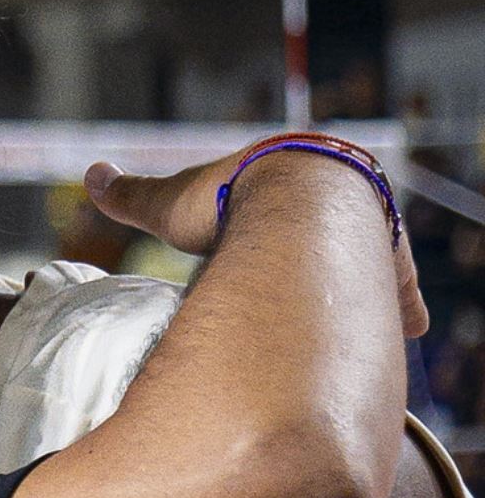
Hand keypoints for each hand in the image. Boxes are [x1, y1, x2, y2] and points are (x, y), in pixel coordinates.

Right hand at [85, 146, 426, 337]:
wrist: (294, 201)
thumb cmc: (226, 200)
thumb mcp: (169, 203)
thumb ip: (130, 196)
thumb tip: (91, 172)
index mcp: (286, 177)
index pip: (288, 191)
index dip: (281, 209)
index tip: (278, 226)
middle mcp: (331, 201)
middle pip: (337, 228)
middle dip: (335, 250)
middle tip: (327, 276)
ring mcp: (368, 233)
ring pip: (375, 258)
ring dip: (371, 281)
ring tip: (367, 310)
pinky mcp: (388, 267)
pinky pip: (400, 292)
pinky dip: (401, 307)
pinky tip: (408, 326)